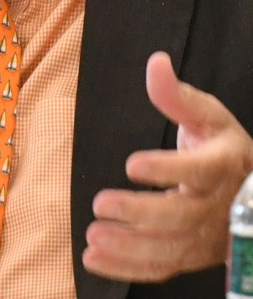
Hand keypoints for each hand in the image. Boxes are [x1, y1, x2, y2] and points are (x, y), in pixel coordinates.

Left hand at [82, 51, 252, 282]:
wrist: (248, 188)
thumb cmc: (220, 144)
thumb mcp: (206, 114)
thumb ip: (176, 94)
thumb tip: (156, 62)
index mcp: (222, 165)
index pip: (197, 171)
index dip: (166, 169)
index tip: (132, 164)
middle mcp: (217, 206)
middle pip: (180, 217)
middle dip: (138, 213)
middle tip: (100, 203)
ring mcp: (205, 237)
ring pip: (169, 249)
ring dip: (129, 247)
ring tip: (92, 236)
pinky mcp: (190, 255)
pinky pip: (161, 268)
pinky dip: (127, 269)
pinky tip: (93, 259)